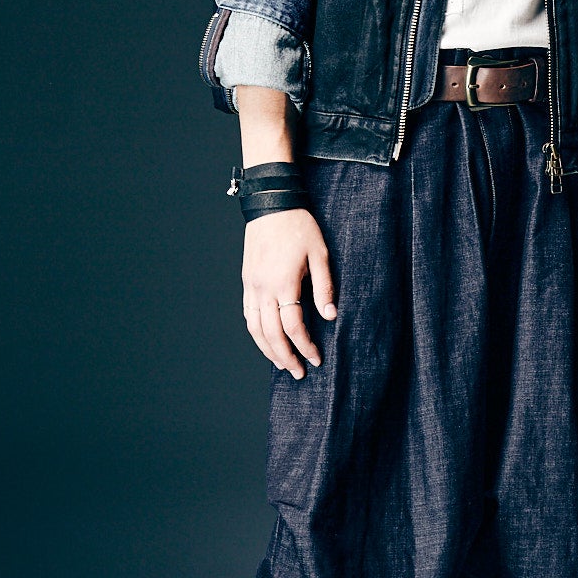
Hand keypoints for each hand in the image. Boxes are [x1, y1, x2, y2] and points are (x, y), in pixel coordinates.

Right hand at [242, 210, 336, 378]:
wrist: (271, 204)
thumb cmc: (299, 227)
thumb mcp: (320, 254)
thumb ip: (325, 288)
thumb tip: (330, 317)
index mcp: (284, 283)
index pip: (293, 327)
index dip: (305, 346)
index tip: (316, 358)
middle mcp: (263, 288)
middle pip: (271, 334)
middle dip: (285, 357)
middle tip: (298, 373)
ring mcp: (252, 286)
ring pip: (254, 328)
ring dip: (267, 349)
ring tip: (281, 363)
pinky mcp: (247, 281)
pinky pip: (248, 314)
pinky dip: (256, 332)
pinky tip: (266, 340)